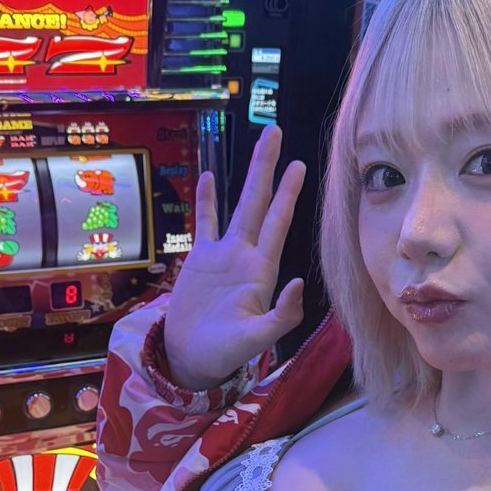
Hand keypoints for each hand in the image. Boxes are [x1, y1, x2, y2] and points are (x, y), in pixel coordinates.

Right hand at [164, 124, 306, 389]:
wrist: (192, 358)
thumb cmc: (226, 353)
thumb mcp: (256, 339)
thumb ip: (281, 315)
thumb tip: (298, 282)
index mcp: (261, 271)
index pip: (277, 225)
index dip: (287, 196)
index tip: (299, 166)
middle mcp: (245, 256)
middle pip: (259, 204)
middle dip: (268, 170)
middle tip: (275, 132)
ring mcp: (223, 256)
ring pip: (236, 207)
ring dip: (247, 177)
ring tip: (256, 144)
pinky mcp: (200, 261)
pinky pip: (205, 224)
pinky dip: (206, 201)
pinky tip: (209, 177)